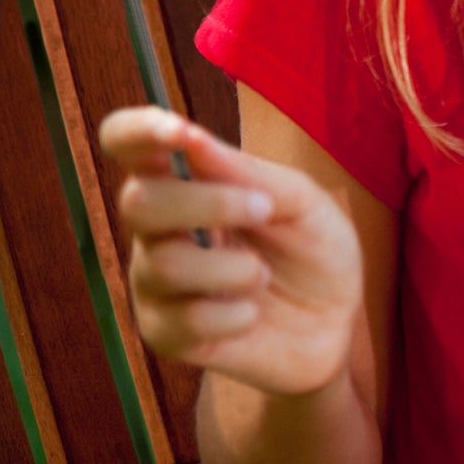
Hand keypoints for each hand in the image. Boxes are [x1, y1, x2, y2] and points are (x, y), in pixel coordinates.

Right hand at [99, 107, 362, 396]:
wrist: (336, 317)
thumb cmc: (314, 245)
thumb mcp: (300, 200)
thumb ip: (247, 173)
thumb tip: (192, 139)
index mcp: (186, 179)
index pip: (127, 142)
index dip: (137, 129)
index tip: (178, 130)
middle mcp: (158, 228)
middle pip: (139, 202)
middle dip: (207, 203)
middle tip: (264, 208)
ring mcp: (154, 283)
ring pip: (164, 264)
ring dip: (232, 267)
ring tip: (263, 273)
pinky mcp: (164, 334)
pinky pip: (182, 321)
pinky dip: (235, 314)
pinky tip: (252, 313)